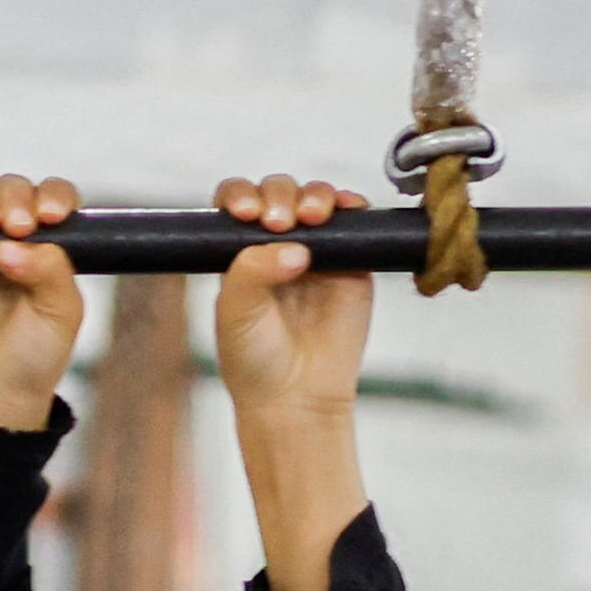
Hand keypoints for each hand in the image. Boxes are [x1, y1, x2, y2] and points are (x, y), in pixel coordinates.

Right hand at [0, 177, 82, 430]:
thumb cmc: (33, 356)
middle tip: (16, 225)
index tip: (51, 216)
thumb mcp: (60, 314)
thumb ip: (50, 272)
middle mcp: (10, 240)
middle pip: (12, 190)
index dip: (53, 197)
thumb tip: (9, 243)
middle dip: (15, 197)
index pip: (53, 201)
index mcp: (47, 248)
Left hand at [211, 176, 376, 590]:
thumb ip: (252, 272)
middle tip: (279, 221)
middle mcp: (276, 243)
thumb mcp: (236, 313)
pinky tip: (347, 207)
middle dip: (279, 197)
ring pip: (316, 199)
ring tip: (313, 217)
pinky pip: (354, 222)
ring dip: (315, 197)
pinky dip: (352, 206)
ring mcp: (316, 250)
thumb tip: (293, 246)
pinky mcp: (351, 262)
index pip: (237, 202)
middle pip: (278, 192)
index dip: (242, 196)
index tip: (246, 213)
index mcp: (239, 250)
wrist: (297, 398)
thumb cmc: (255, 360)